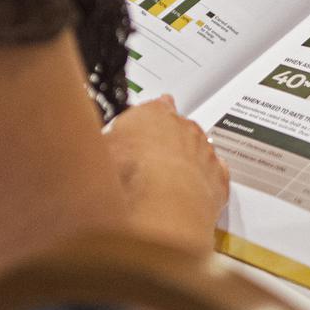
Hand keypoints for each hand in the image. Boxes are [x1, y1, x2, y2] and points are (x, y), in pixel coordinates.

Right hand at [104, 95, 229, 252]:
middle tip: (147, 163)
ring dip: (185, 164)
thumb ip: (103, 145)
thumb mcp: (99, 152)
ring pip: (197, 151)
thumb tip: (91, 147)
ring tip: (165, 185)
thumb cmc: (130, 173)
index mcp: (154, 113)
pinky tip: (187, 196)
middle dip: (165, 143)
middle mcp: (183, 127)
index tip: (142, 125)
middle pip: (177, 128)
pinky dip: (202, 185)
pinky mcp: (218, 179)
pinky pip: (212, 177)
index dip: (147, 118)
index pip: (153, 106)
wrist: (164, 202)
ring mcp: (204, 151)